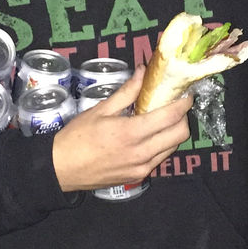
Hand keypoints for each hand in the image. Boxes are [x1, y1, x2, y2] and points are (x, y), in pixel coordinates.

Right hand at [51, 67, 193, 191]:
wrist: (61, 169)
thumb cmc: (77, 136)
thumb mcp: (100, 110)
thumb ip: (127, 92)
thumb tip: (143, 72)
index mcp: (131, 132)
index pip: (170, 117)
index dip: (183, 103)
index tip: (186, 93)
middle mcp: (141, 153)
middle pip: (180, 134)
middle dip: (182, 118)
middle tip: (175, 106)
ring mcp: (142, 168)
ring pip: (172, 147)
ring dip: (173, 132)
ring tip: (162, 120)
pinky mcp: (138, 177)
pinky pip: (159, 159)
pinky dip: (161, 145)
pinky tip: (148, 137)